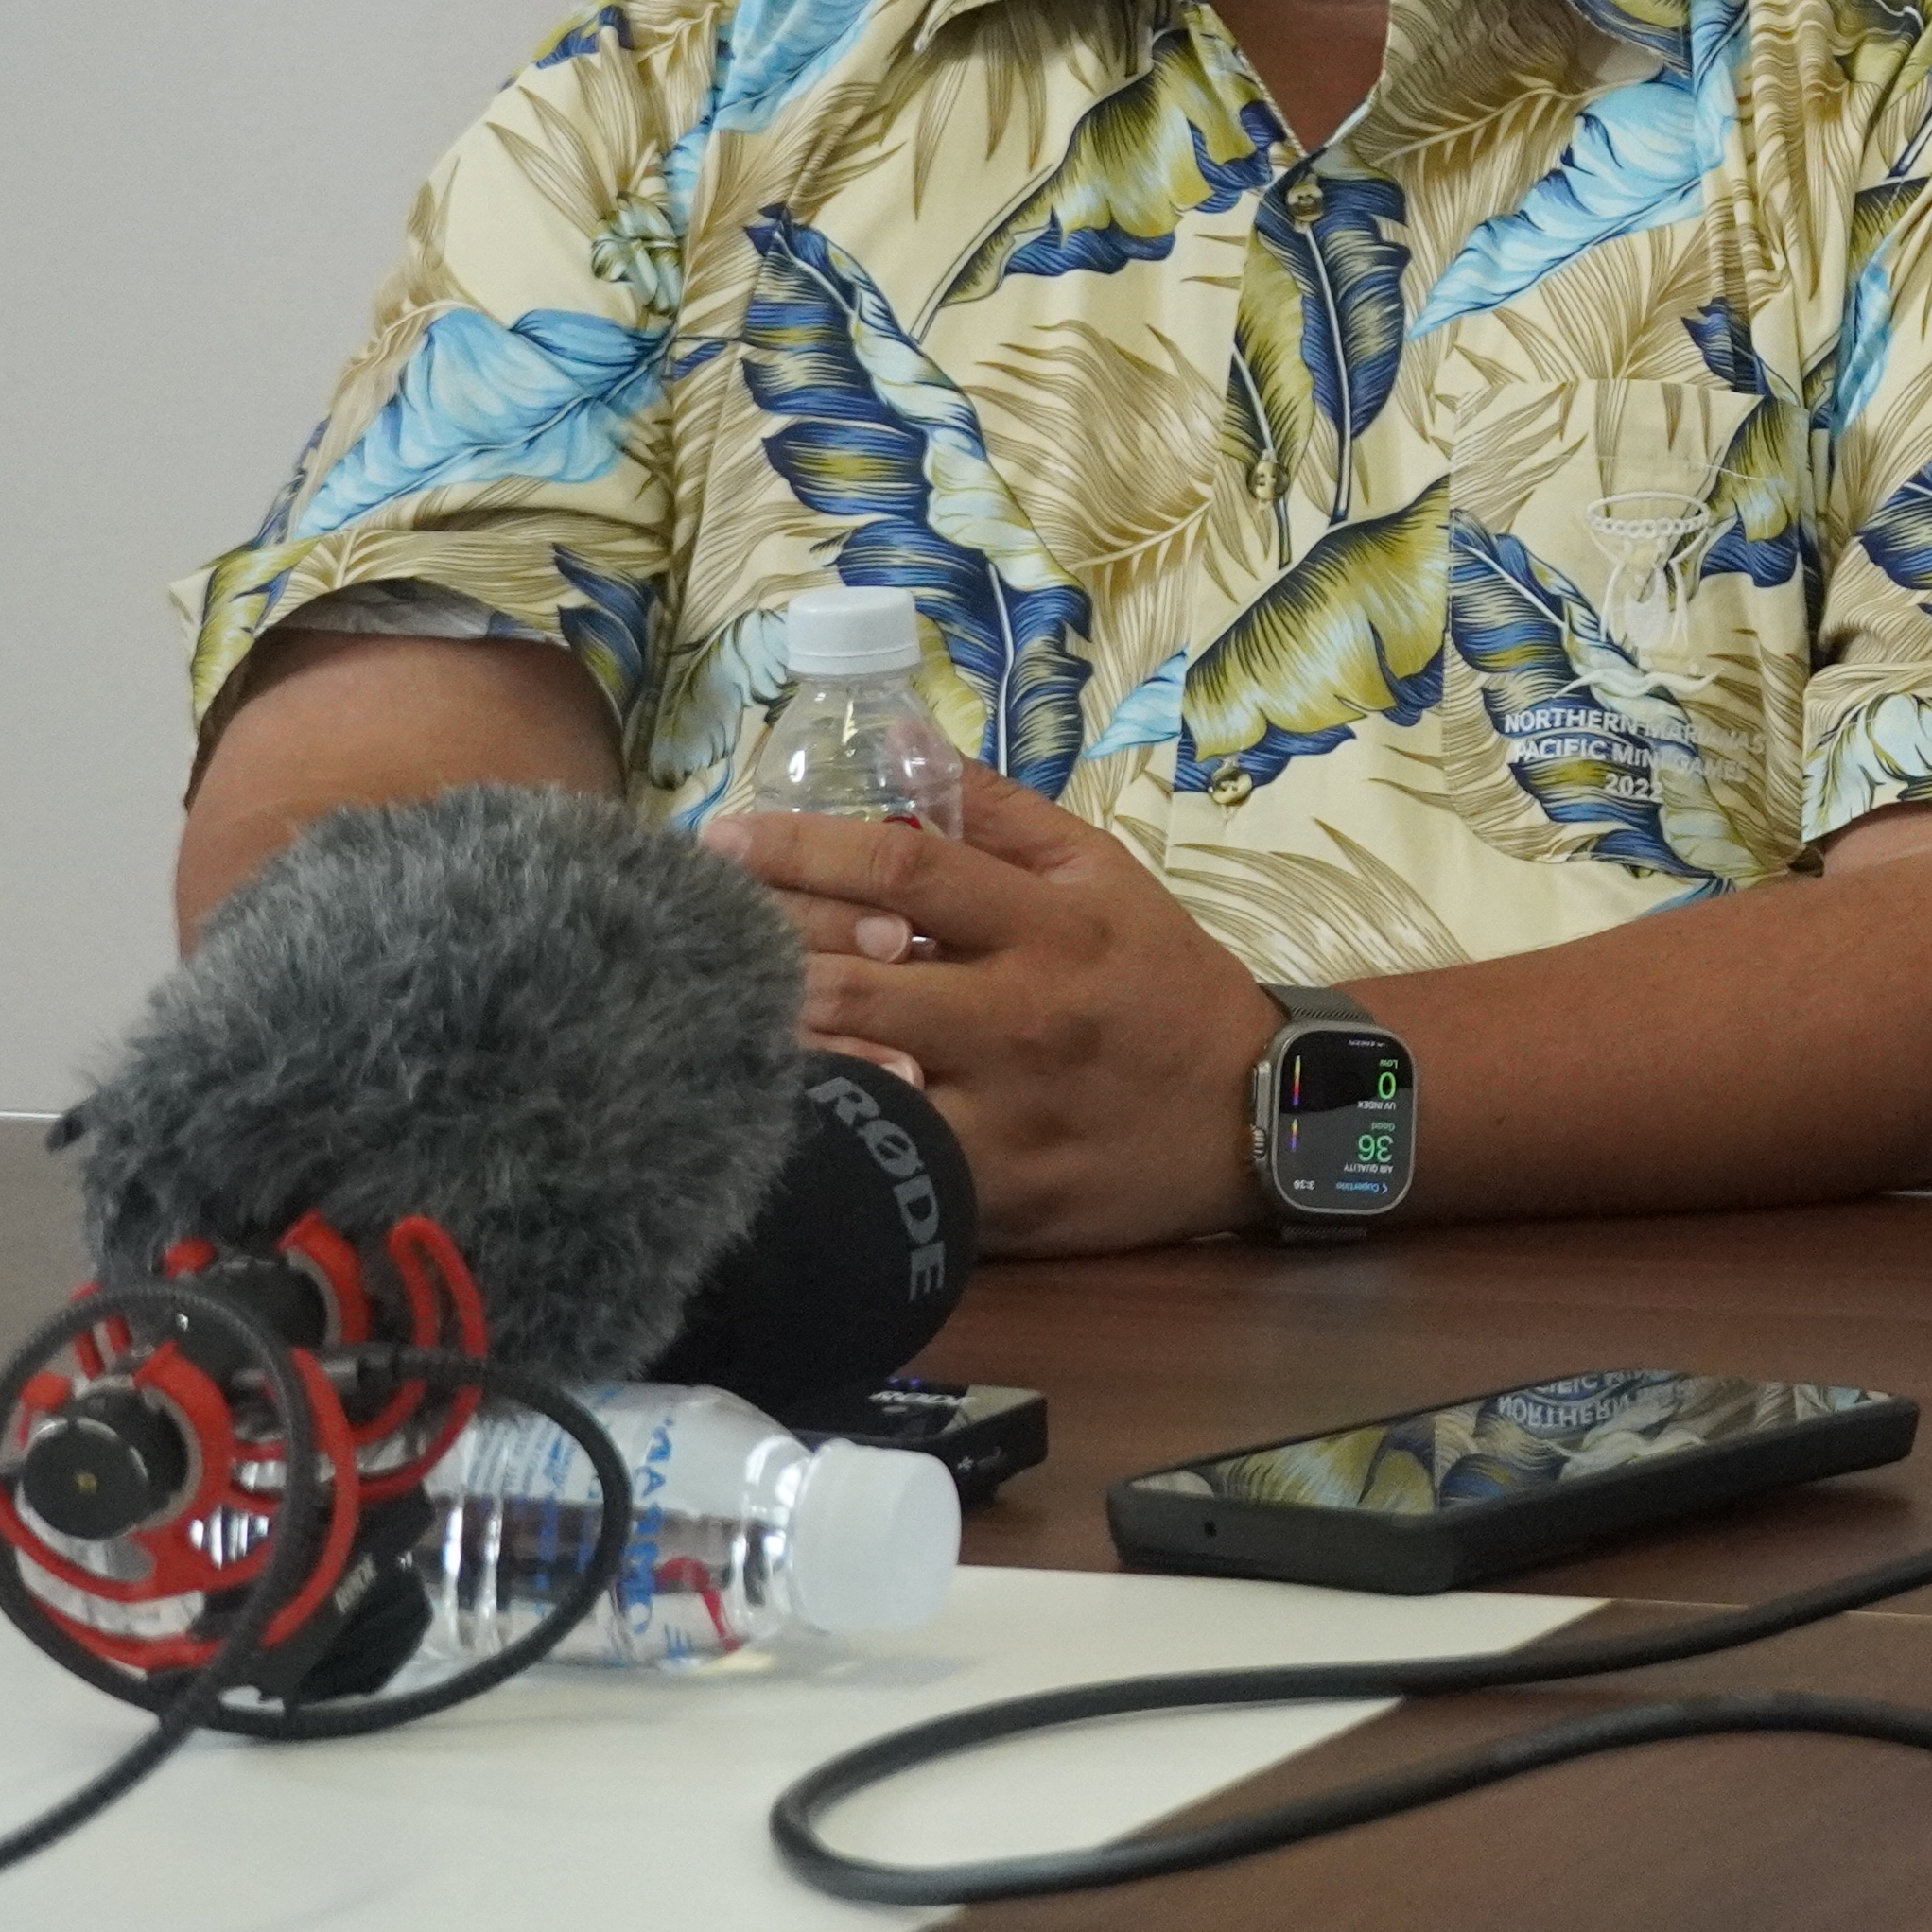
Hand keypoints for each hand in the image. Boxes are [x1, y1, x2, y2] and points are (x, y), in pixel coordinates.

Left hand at [707, 773, 1276, 1251]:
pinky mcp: (994, 1190)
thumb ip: (999, 815)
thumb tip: (898, 741)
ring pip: (854, 1075)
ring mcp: (1003, 1107)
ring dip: (766, 1043)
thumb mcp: (1104, 879)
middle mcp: (1021, 1010)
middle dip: (756, 949)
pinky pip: (884, 1161)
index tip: (720, 839)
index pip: (905, 869)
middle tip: (679, 930)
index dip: (803, 848)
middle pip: (854, 975)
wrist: (1252, 1114)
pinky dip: (820, 1133)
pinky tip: (757, 1112)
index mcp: (1051, 922)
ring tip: (692, 1013)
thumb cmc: (1161, 983)